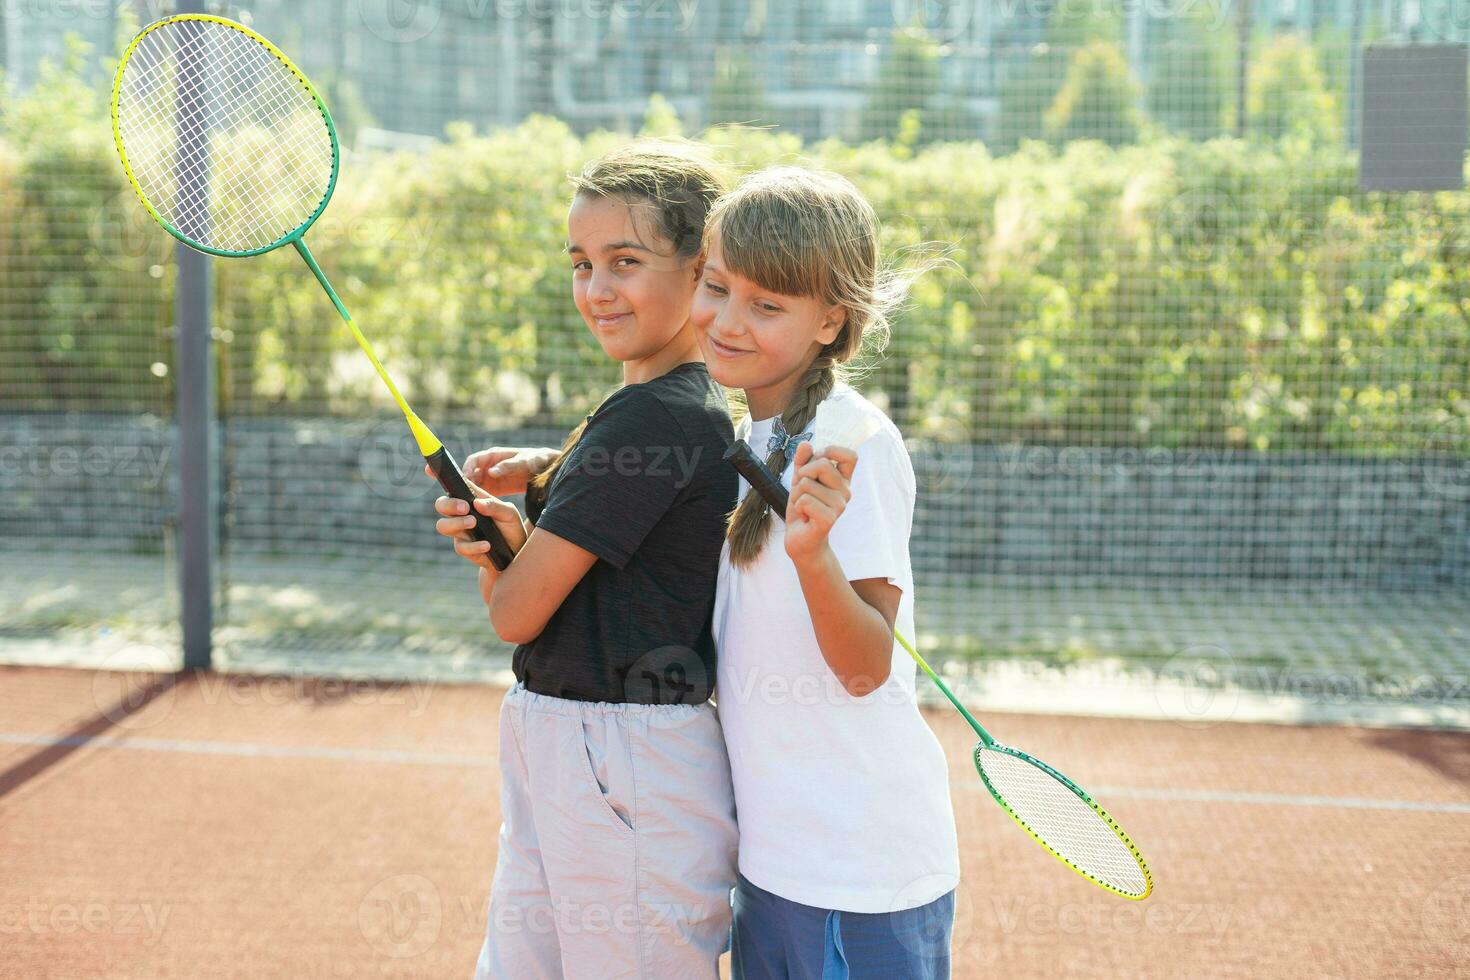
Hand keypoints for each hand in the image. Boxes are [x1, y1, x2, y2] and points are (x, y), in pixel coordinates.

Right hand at [433, 484, 528, 573]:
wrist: (516, 551)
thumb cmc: (511, 527)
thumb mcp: (509, 513)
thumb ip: (495, 506)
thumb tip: (478, 503)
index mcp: (471, 499)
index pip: (453, 485)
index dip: (438, 475)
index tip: (428, 468)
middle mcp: (461, 513)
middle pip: (440, 505)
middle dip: (449, 505)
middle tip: (465, 507)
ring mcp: (460, 531)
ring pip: (443, 525)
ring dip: (456, 523)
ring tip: (474, 523)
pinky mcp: (464, 548)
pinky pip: (460, 547)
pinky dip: (474, 546)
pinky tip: (487, 545)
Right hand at [459, 447, 559, 496]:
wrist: (545, 469)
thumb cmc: (534, 460)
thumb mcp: (523, 462)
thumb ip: (508, 466)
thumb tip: (491, 472)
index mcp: (493, 455)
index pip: (473, 460)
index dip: (467, 469)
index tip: (465, 481)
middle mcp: (489, 466)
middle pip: (471, 474)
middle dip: (466, 485)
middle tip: (465, 497)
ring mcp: (491, 477)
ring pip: (475, 485)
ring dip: (471, 494)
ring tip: (470, 505)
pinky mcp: (495, 488)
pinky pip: (483, 493)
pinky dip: (479, 499)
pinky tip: (480, 507)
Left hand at [783, 442, 856, 564]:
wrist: (801, 539)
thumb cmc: (804, 508)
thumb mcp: (800, 480)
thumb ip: (802, 461)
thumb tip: (805, 444)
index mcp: (843, 480)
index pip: (850, 456)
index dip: (831, 451)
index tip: (817, 460)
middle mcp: (845, 491)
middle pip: (823, 464)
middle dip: (803, 473)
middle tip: (803, 490)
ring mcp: (840, 506)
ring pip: (807, 484)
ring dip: (797, 494)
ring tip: (804, 506)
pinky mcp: (829, 519)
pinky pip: (805, 500)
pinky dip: (797, 506)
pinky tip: (804, 516)